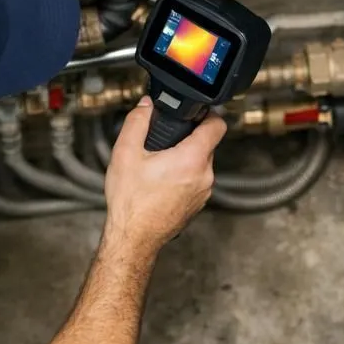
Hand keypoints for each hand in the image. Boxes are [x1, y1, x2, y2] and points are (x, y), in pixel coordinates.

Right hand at [102, 97, 225, 253]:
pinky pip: (196, 181)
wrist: (134, 238)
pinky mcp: (198, 204)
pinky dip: (183, 177)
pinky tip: (161, 182)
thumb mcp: (125, 154)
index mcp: (192, 159)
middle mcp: (204, 176)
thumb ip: (137, 122)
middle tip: (165, 141)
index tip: (197, 113)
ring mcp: (204, 192)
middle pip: (207, 145)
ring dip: (185, 159)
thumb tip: (146, 105)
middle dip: (188, 139)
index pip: (218, 126)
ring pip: (201, 164)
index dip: (208, 114)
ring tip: (159, 164)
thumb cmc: (131, 202)